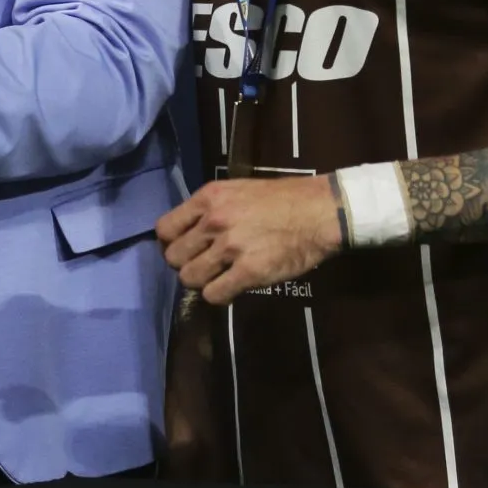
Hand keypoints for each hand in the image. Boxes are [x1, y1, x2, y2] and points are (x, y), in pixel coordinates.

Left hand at [158, 176, 342, 305]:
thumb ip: (211, 209)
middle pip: (173, 257)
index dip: (171, 243)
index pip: (163, 229)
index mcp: (208, 198)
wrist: (323, 210)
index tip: (185, 249)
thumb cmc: (284, 199)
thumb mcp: (238, 191)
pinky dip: (219, 296)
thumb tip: (190, 231)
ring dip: (202, 282)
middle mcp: (213, 221)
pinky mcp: (250, 271)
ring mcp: (231, 247)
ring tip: (218, 277)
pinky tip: (231, 288)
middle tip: (204, 265)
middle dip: (186, 264)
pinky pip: (214, 294)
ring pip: (189, 278)